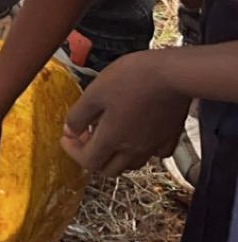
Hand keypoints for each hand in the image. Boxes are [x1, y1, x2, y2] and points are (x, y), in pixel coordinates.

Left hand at [62, 52, 190, 177]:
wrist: (173, 73)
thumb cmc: (133, 78)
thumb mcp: (94, 92)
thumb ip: (78, 115)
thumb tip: (69, 130)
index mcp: (112, 139)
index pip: (87, 161)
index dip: (73, 151)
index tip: (67, 137)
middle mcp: (133, 149)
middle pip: (108, 169)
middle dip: (93, 156)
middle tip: (87, 136)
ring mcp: (153, 145)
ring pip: (131, 164)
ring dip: (116, 156)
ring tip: (111, 135)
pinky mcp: (170, 136)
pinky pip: (157, 154)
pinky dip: (145, 151)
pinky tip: (140, 135)